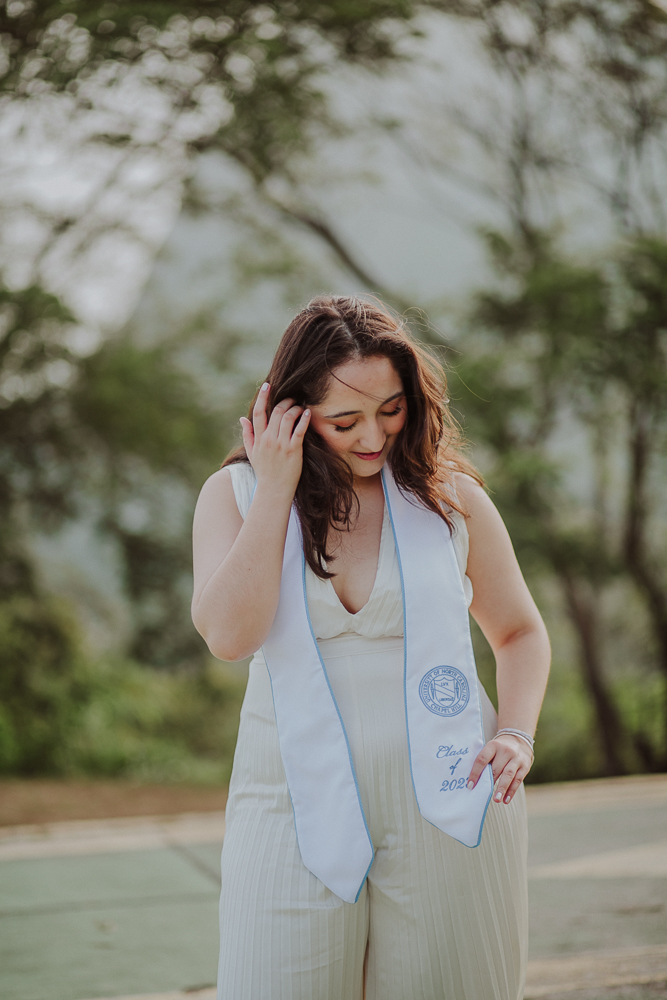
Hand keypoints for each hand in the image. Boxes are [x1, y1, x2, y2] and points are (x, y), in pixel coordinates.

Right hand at [240, 382, 310, 497]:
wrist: (274, 490)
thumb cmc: (264, 471)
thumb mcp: (252, 453)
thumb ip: (247, 434)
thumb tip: (242, 418)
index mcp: (258, 438)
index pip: (258, 412)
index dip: (262, 397)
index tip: (267, 385)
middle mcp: (269, 439)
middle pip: (276, 412)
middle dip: (285, 401)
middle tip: (292, 398)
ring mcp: (281, 444)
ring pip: (288, 417)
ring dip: (295, 407)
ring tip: (300, 406)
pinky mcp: (293, 450)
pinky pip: (299, 429)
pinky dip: (303, 418)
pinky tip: (307, 412)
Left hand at [466, 734, 532, 804]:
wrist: (519, 740)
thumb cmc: (499, 749)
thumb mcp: (491, 748)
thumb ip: (484, 761)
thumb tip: (474, 780)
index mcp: (493, 745)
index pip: (482, 759)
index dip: (475, 773)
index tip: (470, 785)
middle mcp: (506, 751)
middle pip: (496, 768)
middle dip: (489, 782)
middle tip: (483, 795)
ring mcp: (516, 759)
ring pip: (508, 775)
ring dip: (502, 789)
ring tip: (496, 800)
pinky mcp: (525, 766)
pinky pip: (518, 780)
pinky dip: (511, 791)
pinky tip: (506, 800)